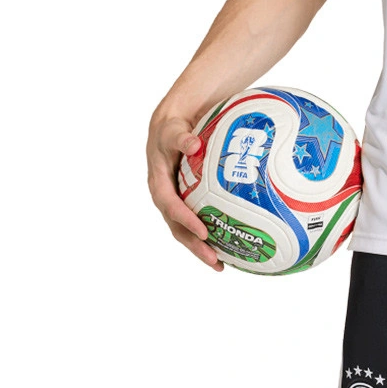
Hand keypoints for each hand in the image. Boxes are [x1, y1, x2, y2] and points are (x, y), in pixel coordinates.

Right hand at [147, 109, 224, 270]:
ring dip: (202, 247)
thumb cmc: (172, 127)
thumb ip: (181, 138)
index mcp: (159, 182)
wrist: (172, 123)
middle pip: (178, 227)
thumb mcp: (172, 130)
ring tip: (221, 264)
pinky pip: (198, 219)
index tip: (203, 232)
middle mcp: (167, 196)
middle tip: (215, 260)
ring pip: (186, 229)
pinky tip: (227, 246)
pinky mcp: (188, 200)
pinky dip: (209, 234)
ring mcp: (177, 200)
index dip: (185, 220)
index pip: (171, 206)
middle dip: (195, 245)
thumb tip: (193, 145)